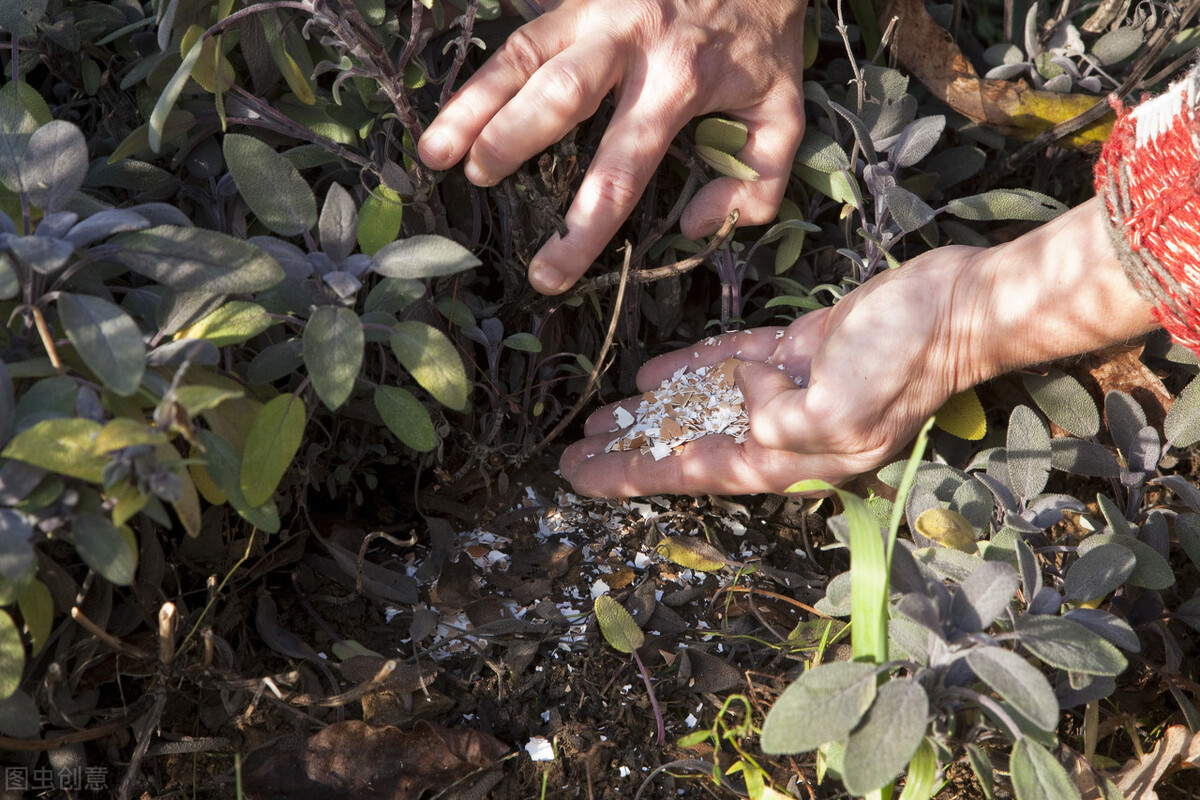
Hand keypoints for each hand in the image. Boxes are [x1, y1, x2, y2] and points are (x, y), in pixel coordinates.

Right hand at [418, 0, 808, 294]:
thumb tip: (695, 223)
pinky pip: (523, 36)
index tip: (547, 274)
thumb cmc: (763, 40)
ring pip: (524, 58)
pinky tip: (455, 108)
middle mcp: (632, 44)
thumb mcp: (784, 113)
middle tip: (477, 183)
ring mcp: (598, 12)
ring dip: (473, 104)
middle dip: (510, 143)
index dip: (581, 230)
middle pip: (558, 99)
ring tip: (433, 151)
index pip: (621, 171)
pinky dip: (485, 73)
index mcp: (681, 84)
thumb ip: (758, 180)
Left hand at [559, 246, 985, 495]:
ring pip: (705, 406)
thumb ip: (778, 420)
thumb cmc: (906, 362)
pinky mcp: (799, 351)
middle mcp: (786, 432)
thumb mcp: (840, 408)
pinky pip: (733, 364)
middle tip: (577, 449)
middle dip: (633, 449)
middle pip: (691, 444)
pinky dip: (695, 368)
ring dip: (656, 411)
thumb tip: (744, 399)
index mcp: (793, 457)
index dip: (633, 474)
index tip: (579, 476)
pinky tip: (656, 374)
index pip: (694, 472)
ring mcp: (791, 390)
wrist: (961, 308)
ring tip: (605, 416)